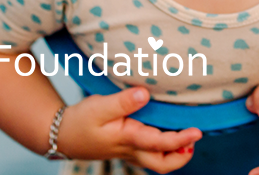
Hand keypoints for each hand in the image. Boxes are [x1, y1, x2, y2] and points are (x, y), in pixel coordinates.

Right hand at [56, 88, 201, 172]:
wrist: (61, 135)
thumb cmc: (81, 120)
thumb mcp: (100, 107)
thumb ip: (123, 102)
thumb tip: (145, 94)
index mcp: (128, 139)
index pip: (161, 144)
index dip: (181, 140)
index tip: (197, 132)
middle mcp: (131, 150)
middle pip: (162, 164)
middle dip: (181, 156)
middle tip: (194, 139)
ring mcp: (128, 152)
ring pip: (156, 162)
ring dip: (174, 155)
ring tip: (186, 140)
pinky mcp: (124, 148)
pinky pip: (149, 155)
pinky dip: (162, 150)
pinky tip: (165, 135)